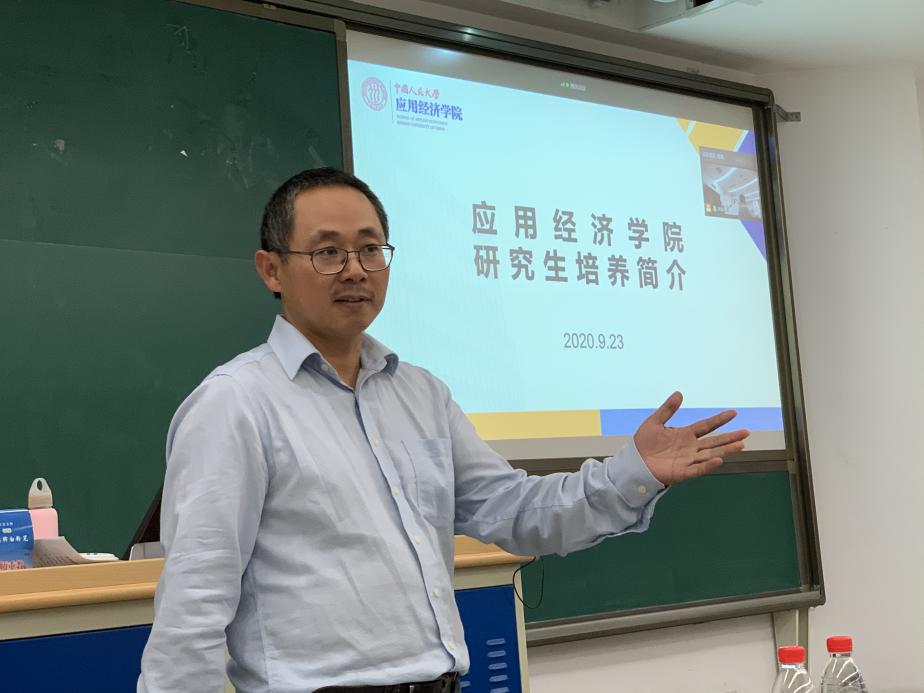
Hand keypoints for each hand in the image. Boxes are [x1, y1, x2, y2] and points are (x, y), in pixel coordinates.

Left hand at [633, 392, 748, 484]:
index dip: (719, 420)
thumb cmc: (644, 443)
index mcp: (685, 435)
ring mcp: (688, 460)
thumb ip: (667, 409)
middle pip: (714, 441)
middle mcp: (690, 447)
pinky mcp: (682, 472)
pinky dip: (708, 465)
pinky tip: (719, 459)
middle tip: (746, 432)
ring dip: (725, 450)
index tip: (733, 413)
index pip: (706, 426)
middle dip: (730, 437)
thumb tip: (679, 393)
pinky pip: (698, 469)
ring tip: (741, 445)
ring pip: (710, 454)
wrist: (633, 462)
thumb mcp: (654, 422)